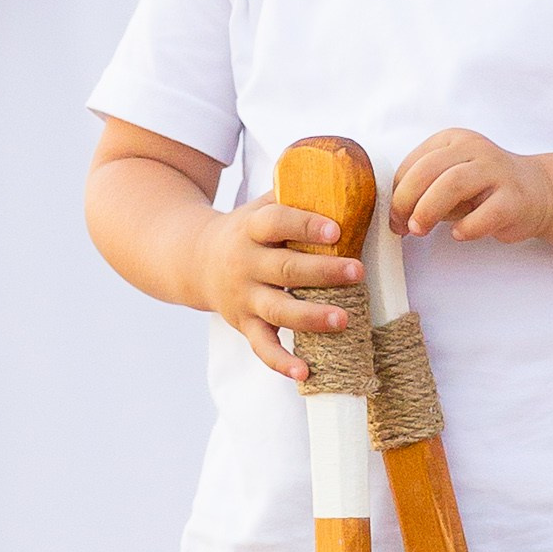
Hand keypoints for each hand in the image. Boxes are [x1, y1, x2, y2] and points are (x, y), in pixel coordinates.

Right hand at [196, 203, 364, 381]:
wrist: (194, 260)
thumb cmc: (247, 231)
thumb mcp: (262, 207)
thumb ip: (297, 196)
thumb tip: (348, 179)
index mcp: (252, 229)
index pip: (277, 223)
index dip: (305, 225)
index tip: (336, 229)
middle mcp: (245, 264)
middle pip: (285, 269)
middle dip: (323, 272)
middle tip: (358, 271)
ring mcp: (243, 297)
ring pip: (278, 310)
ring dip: (311, 317)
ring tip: (344, 319)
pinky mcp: (244, 324)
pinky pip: (262, 347)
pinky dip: (281, 362)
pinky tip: (304, 372)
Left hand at [391, 128, 552, 245]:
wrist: (537, 191)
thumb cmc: (484, 188)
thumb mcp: (450, 178)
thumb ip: (424, 189)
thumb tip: (395, 214)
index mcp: (452, 140)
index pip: (414, 163)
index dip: (397, 192)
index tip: (394, 217)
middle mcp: (475, 149)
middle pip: (428, 170)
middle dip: (407, 201)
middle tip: (402, 226)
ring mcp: (497, 171)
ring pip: (453, 184)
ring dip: (429, 210)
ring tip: (420, 230)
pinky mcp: (515, 198)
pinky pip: (485, 213)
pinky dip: (466, 227)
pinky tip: (459, 234)